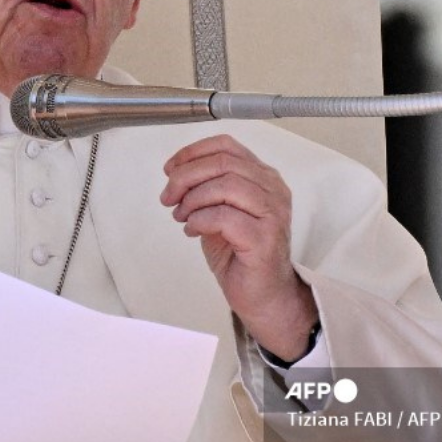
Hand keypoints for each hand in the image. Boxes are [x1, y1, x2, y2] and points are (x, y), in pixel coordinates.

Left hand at [160, 134, 317, 361]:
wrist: (263, 295)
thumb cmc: (241, 254)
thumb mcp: (218, 212)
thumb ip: (204, 190)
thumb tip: (175, 175)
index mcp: (263, 177)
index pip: (227, 146)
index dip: (192, 153)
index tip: (170, 168)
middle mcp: (273, 190)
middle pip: (222, 163)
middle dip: (185, 177)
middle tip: (168, 197)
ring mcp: (273, 213)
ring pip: (225, 185)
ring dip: (193, 199)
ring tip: (182, 216)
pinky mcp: (265, 238)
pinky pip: (224, 216)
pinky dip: (200, 220)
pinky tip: (193, 231)